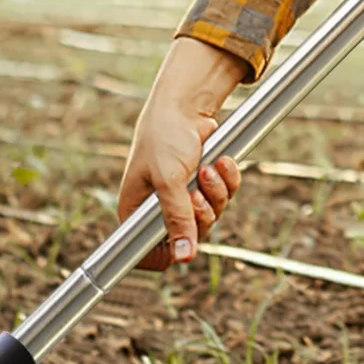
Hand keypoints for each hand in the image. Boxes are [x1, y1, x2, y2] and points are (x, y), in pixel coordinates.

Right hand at [119, 38, 248, 265]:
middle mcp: (158, 211)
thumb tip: (184, 258)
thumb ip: (177, 218)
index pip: (149, 255)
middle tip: (195, 191)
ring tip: (207, 168)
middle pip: (190, 238)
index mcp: (135, 213)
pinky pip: (226, 198)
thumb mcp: (169, 180)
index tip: (184, 235)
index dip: (169, 252)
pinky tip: (221, 162)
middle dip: (201, 213)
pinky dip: (228, 180)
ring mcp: (184, 199)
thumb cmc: (165, 138)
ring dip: (216, 192)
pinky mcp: (205, 186)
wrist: (186, 106)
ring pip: (212, 218)